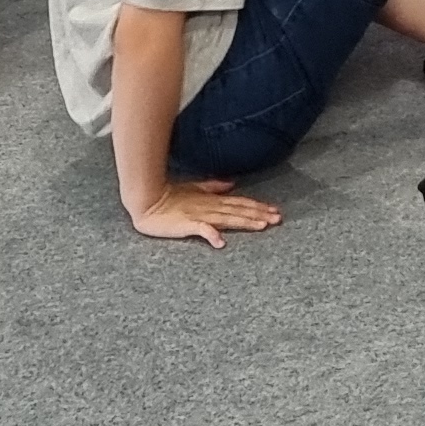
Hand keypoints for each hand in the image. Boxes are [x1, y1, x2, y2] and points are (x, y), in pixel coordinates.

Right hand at [132, 177, 283, 247]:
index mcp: (212, 200)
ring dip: (245, 222)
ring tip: (261, 226)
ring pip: (227, 219)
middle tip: (278, 219)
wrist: (146, 200)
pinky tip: (221, 242)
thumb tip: (231, 183)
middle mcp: (210, 207)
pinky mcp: (186, 224)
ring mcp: (199, 215)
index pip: (240, 203)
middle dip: (259, 214)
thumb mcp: (194, 188)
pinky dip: (211, 234)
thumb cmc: (169, 195)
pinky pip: (201, 230)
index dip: (258, 206)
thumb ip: (213, 186)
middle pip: (239, 210)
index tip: (274, 210)